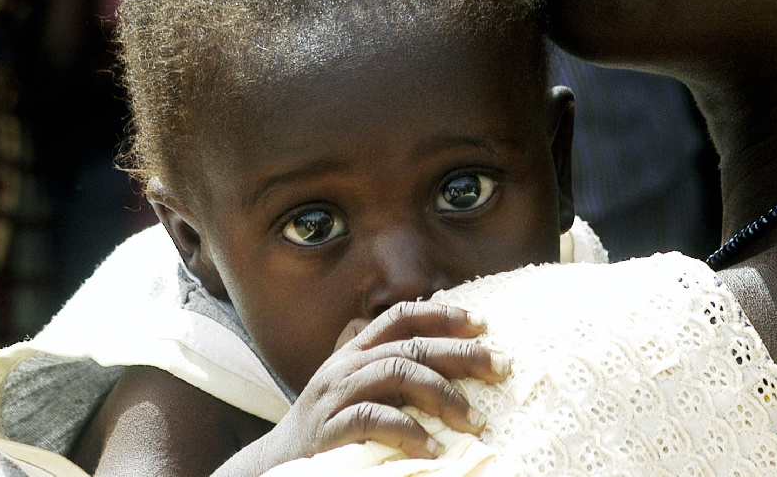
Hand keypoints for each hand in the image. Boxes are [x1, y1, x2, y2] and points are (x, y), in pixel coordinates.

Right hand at [238, 303, 509, 472]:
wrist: (274, 466)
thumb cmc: (328, 432)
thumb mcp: (357, 394)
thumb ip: (389, 376)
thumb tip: (449, 367)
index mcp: (354, 353)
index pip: (400, 317)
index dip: (441, 315)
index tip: (482, 323)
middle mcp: (345, 366)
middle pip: (411, 345)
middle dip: (461, 353)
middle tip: (501, 366)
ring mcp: (335, 395)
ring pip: (397, 372)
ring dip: (443, 394)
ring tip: (475, 421)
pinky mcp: (330, 429)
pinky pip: (374, 418)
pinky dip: (409, 431)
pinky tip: (434, 448)